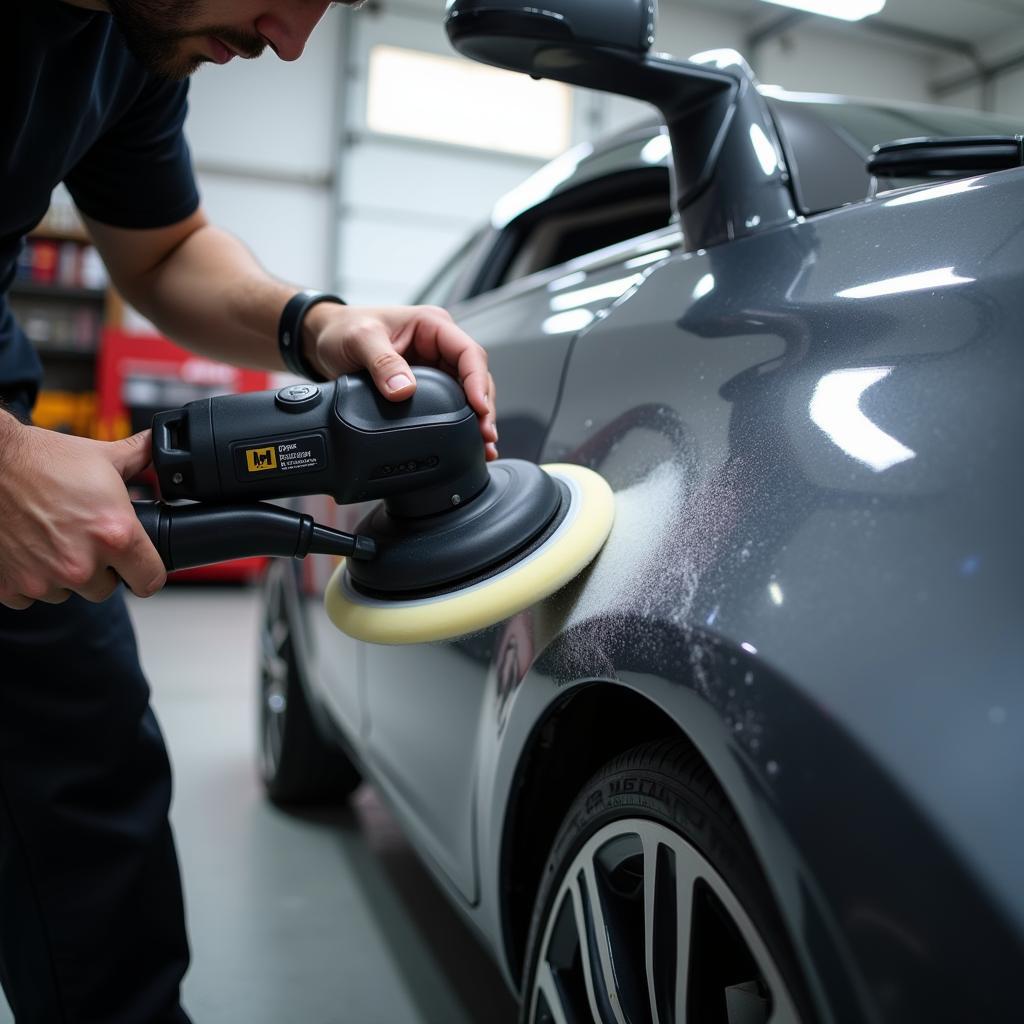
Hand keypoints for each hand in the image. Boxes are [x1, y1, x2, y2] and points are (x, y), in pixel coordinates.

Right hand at [0, 422, 166, 609]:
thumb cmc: (40, 460)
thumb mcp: (102, 456)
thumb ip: (139, 458)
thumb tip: (158, 448)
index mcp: (114, 536)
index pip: (150, 581)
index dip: (147, 571)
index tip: (140, 564)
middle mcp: (81, 565)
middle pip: (107, 588)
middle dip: (101, 568)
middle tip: (85, 537)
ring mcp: (43, 580)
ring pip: (67, 592)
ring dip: (64, 573)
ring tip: (52, 537)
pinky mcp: (9, 586)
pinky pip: (30, 596)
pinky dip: (30, 577)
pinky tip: (28, 547)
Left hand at [304, 304, 498, 460]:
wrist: (322, 340)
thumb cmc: (343, 329)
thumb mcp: (360, 339)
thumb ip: (383, 363)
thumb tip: (405, 390)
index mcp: (432, 326)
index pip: (469, 353)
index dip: (478, 382)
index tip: (479, 408)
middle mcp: (439, 346)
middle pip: (476, 377)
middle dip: (484, 408)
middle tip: (485, 436)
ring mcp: (434, 367)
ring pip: (468, 393)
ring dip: (477, 419)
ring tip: (484, 445)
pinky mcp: (426, 387)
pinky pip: (451, 404)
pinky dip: (460, 423)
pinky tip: (468, 442)